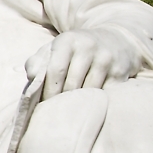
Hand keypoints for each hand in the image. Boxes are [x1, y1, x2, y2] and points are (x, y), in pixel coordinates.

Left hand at [23, 29, 142, 99]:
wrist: (117, 40)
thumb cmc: (77, 50)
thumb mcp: (56, 49)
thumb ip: (38, 61)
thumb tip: (31, 76)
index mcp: (67, 40)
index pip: (55, 70)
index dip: (48, 91)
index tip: (44, 105)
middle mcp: (88, 46)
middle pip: (72, 84)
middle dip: (62, 101)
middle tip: (56, 112)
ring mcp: (106, 58)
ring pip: (89, 91)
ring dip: (78, 104)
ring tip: (71, 111)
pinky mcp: (120, 71)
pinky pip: (105, 95)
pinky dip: (96, 103)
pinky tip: (90, 106)